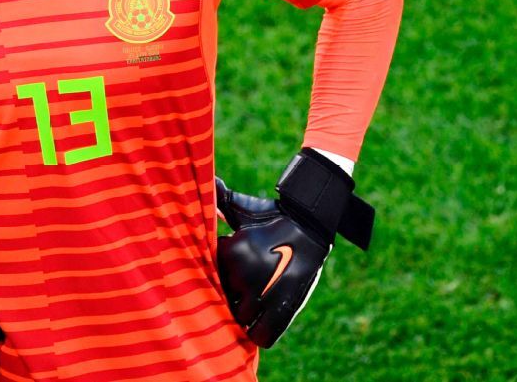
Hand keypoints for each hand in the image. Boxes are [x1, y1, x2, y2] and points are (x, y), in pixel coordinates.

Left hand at [215, 149, 374, 347]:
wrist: (311, 220)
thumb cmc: (271, 214)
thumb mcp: (241, 207)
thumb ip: (217, 199)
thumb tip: (204, 179)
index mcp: (230, 251)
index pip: (209, 278)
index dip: (215, 277)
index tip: (224, 273)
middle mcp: (244, 274)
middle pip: (224, 300)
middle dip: (231, 297)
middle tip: (242, 288)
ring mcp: (265, 293)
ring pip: (242, 319)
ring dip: (246, 315)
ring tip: (254, 303)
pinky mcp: (285, 307)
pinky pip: (262, 336)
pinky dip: (260, 334)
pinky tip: (260, 325)